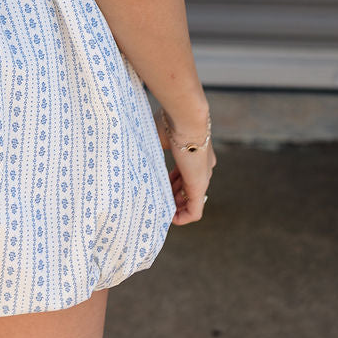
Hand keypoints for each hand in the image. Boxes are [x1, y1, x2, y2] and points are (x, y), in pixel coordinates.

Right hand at [155, 110, 214, 224]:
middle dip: (172, 194)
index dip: (171, 180)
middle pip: (187, 187)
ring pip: (190, 200)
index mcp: (195, 152)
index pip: (184, 172)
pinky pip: (194, 211)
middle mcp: (202, 166)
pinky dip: (183, 217)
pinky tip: (172, 220)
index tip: (159, 182)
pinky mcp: (199, 186)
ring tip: (160, 210)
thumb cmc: (170, 121)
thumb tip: (134, 149)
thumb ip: (153, 147)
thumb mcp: (159, 135)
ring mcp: (201, 177)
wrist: (186, 117)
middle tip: (157, 198)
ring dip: (176, 207)